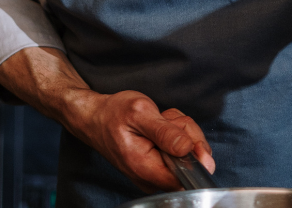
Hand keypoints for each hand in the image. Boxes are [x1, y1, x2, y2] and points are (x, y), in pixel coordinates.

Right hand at [72, 90, 214, 192]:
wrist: (96, 117)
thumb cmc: (114, 113)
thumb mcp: (140, 113)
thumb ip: (165, 132)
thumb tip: (188, 149)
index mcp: (146, 168)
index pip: (186, 175)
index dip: (195, 154)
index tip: (186, 133)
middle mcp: (152, 178)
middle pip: (190, 161)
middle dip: (185, 133)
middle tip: (166, 118)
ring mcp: (155, 173)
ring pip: (187, 151)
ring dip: (179, 129)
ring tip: (159, 120)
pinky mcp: (158, 165)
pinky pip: (179, 150)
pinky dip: (174, 132)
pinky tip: (160, 124)